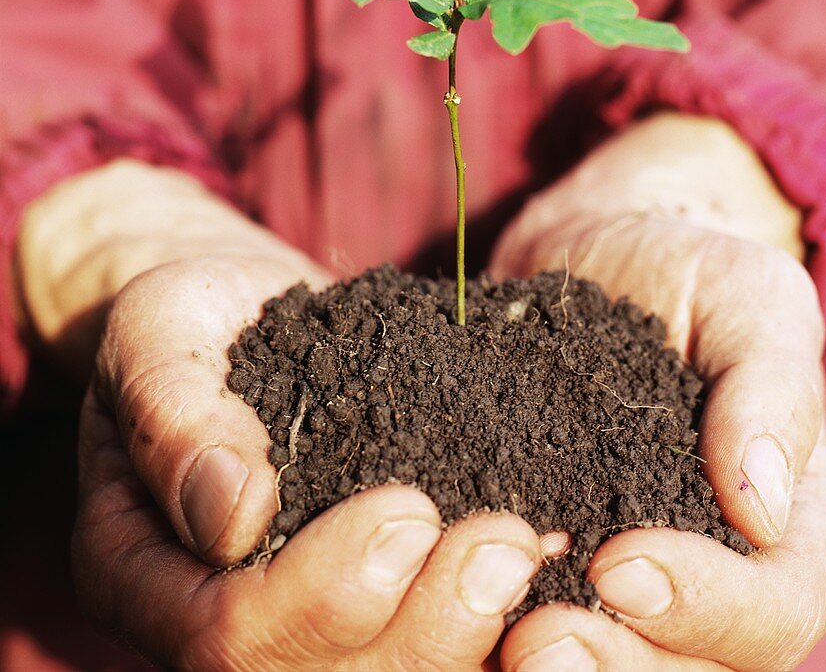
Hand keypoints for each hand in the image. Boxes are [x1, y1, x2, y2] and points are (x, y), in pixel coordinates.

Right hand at [22, 162, 545, 668]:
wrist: (239, 305)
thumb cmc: (188, 318)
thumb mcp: (159, 338)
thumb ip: (176, 420)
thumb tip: (232, 518)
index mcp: (152, 576)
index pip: (227, 639)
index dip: (325, 593)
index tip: (408, 509)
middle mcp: (226, 615)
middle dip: (423, 628)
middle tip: (505, 546)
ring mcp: (310, 605)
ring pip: (389, 669)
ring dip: (470, 629)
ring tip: (532, 550)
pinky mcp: (378, 580)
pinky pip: (433, 618)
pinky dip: (498, 605)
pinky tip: (559, 552)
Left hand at [490, 114, 825, 670]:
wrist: (593, 256)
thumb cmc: (685, 272)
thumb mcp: (748, 297)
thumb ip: (772, 387)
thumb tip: (765, 509)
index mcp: (795, 527)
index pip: (778, 609)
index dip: (709, 608)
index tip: (620, 560)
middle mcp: (721, 576)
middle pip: (692, 671)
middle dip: (616, 665)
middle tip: (534, 641)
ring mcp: (634, 582)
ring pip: (614, 663)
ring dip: (557, 669)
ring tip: (495, 641)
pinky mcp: (554, 569)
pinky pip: (532, 622)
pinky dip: (491, 634)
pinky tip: (443, 607)